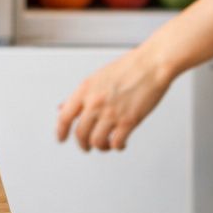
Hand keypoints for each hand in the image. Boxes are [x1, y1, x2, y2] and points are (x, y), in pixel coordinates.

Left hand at [55, 42, 174, 151]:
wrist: (151, 65)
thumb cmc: (128, 68)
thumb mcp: (96, 78)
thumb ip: (80, 96)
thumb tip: (63, 107)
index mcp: (85, 90)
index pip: (64, 116)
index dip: (60, 131)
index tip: (61, 138)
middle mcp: (95, 102)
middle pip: (80, 133)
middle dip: (83, 144)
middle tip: (86, 147)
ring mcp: (111, 113)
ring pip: (97, 142)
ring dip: (101, 147)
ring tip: (106, 145)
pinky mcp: (128, 121)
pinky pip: (117, 143)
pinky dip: (117, 147)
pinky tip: (120, 143)